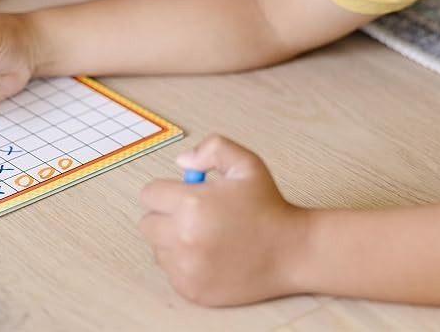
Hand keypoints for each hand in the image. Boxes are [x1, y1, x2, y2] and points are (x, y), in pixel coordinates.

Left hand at [139, 135, 307, 306]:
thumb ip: (211, 149)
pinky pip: (170, 271)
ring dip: (173, 240)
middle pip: (148, 223)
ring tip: (204, 235)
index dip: (167, 191)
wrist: (291, 250)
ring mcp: (187, 267)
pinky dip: (183, 263)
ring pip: (158, 248)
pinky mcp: (192, 290)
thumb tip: (182, 162)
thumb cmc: (267, 205)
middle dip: (166, 215)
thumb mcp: (244, 162)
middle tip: (193, 214)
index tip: (184, 194)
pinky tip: (208, 254)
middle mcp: (184, 237)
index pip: (149, 194)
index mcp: (192, 203)